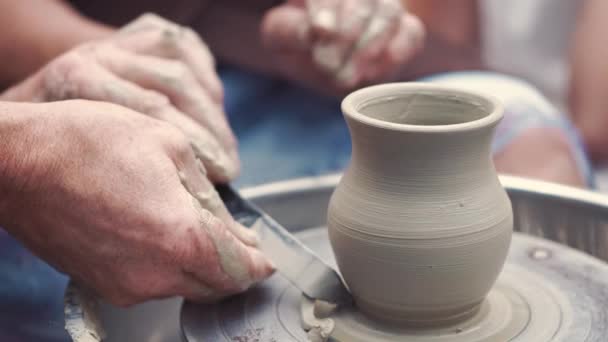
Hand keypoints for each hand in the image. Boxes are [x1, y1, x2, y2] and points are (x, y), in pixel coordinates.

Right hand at [0, 101, 273, 305]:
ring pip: (186, 286)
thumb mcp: (170, 147)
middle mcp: (157, 273)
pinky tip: (163, 236)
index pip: (240, 268)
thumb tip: (229, 224)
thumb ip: (208, 194)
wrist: (20, 163)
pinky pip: (154, 283)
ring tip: (197, 230)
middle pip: (216, 286)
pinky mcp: (104, 285)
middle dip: (234, 266)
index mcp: (182, 237)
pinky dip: (170, 266)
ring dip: (201, 265)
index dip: (259, 262)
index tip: (265, 256)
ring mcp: (127, 284)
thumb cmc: (89, 143)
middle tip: (239, 242)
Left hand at [1, 13, 236, 182]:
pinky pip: (192, 53)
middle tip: (228, 168)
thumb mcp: (67, 156)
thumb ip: (109, 171)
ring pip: (187, 71)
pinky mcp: (148, 30)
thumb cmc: (61, 138)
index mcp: (78, 78)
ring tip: (227, 149)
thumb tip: (170, 201)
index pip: (152, 109)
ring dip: (215, 115)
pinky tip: (217, 115)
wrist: (50, 91)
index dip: (195, 146)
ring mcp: (126, 41)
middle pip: (176, 85)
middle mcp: (104, 53)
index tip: (219, 176)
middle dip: (211, 133)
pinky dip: (209, 85)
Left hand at [261, 0, 424, 92]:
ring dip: (369, 46)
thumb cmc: (297, 46)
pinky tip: (376, 68)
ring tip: (349, 74)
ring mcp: (384, 6)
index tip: (321, 33)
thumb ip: (288, 30)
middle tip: (329, 67)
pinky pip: (413, 32)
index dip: (326, 7)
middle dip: (346, 36)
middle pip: (362, 1)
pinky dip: (397, 50)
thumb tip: (315, 30)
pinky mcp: (406, 29)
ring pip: (389, 12)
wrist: (321, 65)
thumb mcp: (279, 38)